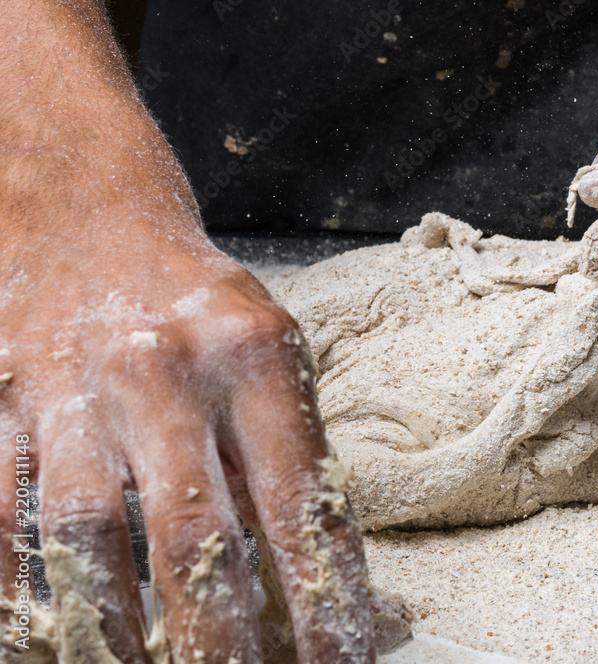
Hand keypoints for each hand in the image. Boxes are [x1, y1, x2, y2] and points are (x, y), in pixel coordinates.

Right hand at [0, 3, 379, 658]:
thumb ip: (289, 456)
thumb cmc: (196, 300)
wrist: (83, 208)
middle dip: (217, 645)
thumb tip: (318, 585)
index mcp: (255, 356)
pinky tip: (41, 633)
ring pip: (85, 538)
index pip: (303, 501)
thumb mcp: (268, 352)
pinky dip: (17, 589)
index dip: (325, 600)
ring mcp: (70, 387)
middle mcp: (165, 372)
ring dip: (114, 634)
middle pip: (193, 536)